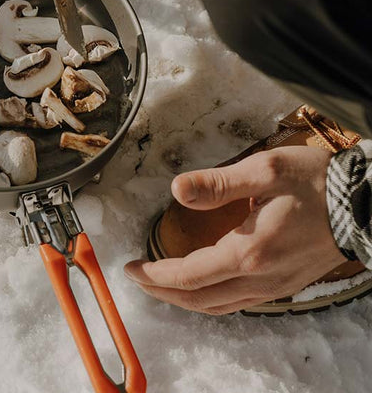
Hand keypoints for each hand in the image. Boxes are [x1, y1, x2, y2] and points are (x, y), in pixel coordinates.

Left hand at [124, 145, 346, 314]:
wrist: (363, 204)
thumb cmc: (313, 183)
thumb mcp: (263, 171)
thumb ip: (217, 183)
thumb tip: (177, 189)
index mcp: (248, 252)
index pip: (188, 275)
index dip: (154, 274)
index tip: (130, 267)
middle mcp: (259, 278)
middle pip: (199, 299)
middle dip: (162, 291)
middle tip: (137, 278)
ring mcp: (274, 286)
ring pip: (218, 306)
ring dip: (184, 300)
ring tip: (161, 285)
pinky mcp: (284, 284)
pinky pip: (238, 303)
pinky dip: (211, 299)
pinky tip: (202, 286)